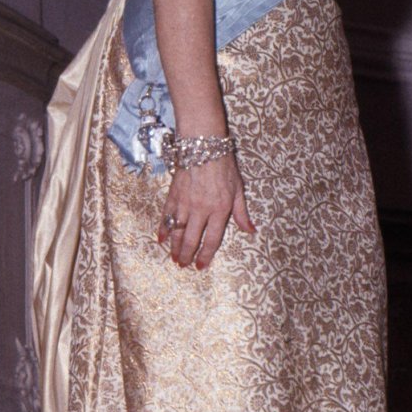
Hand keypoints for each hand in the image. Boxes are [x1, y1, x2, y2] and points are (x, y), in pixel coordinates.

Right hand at [157, 153, 255, 269]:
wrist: (203, 146)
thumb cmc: (224, 166)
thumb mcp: (238, 189)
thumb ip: (242, 213)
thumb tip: (251, 230)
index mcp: (220, 209)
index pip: (212, 239)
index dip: (205, 255)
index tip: (200, 265)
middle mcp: (201, 209)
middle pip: (191, 239)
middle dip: (187, 255)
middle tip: (183, 265)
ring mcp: (184, 203)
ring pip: (177, 231)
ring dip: (174, 247)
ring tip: (173, 258)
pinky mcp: (172, 196)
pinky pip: (166, 217)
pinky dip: (162, 229)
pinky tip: (160, 239)